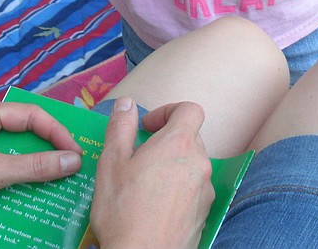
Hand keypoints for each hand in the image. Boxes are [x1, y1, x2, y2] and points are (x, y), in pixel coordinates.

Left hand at [0, 101, 82, 236]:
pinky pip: (1, 167)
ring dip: (32, 167)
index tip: (74, 153)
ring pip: (13, 151)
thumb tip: (73, 161)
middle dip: (47, 149)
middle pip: (22, 131)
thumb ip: (33, 167)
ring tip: (56, 181)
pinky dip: (17, 178)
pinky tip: (30, 193)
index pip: (29, 114)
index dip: (56, 132)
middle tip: (70, 166)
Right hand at [90, 98, 213, 248]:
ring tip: (144, 186)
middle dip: (166, 141)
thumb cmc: (124, 211)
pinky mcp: (205, 212)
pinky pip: (194, 190)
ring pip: (191, 165)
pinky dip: (178, 190)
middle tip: (139, 158)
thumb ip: (121, 127)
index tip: (147, 128)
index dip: (169, 111)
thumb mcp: (112, 163)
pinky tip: (156, 206)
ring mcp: (205, 189)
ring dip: (172, 166)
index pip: (190, 110)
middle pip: (190, 137)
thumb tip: (127, 104)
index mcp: (179, 144)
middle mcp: (199, 163)